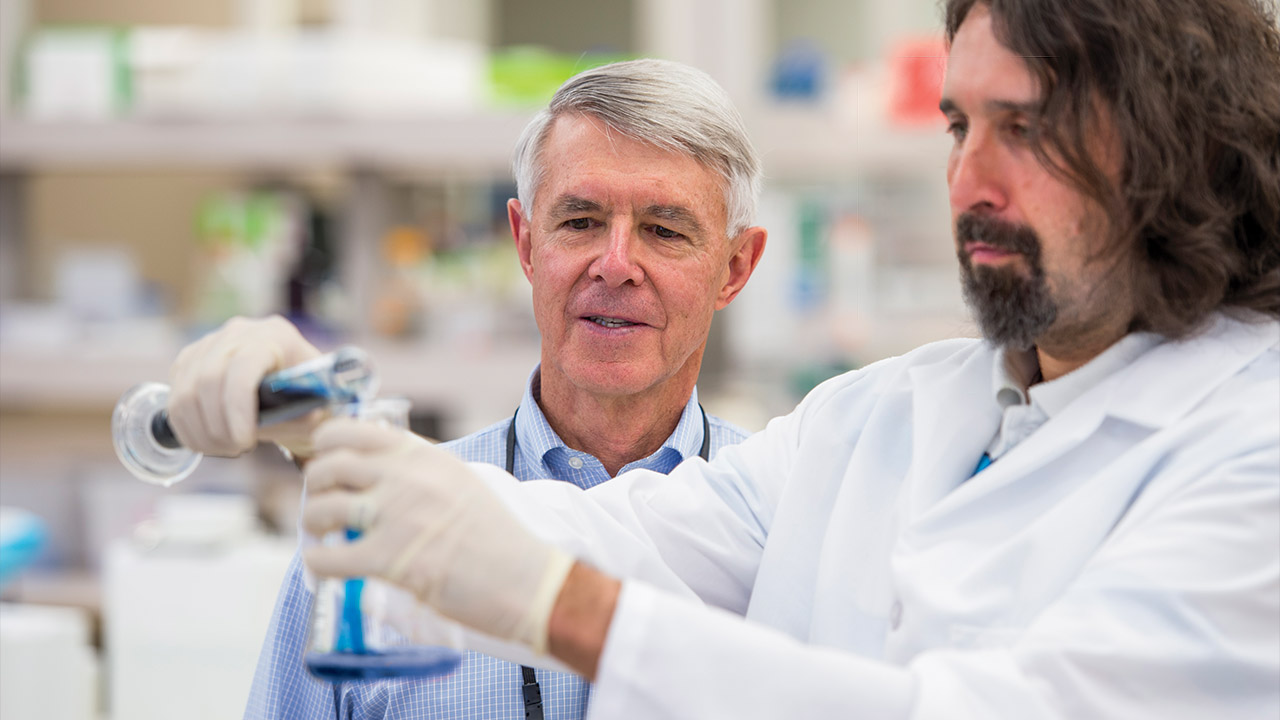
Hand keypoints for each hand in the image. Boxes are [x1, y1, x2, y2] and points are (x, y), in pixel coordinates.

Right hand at [166, 315, 322, 458]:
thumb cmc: (308, 396)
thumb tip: (288, 423)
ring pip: (185, 393)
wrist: (293, 384)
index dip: (239, 407)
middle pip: (208, 379)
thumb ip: (300, 417)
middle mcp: (238, 332)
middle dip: (218, 426)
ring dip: (201, 432)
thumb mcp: (317, 406)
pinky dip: (187, 429)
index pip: (244, 365)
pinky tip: (208, 443)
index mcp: (275, 335)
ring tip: (226, 449)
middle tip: (237, 449)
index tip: (245, 441)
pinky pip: (175, 399)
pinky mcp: (188, 361)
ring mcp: (208, 344)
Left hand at [301, 418, 574, 654]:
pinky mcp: (389, 559)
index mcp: (422, 454)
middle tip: (322, 505)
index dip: (326, 446)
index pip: (350, 430)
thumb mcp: (458, 480)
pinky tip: (325, 568)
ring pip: (322, 508)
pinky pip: (328, 556)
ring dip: (313, 524)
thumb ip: (418, 468)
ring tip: (322, 537)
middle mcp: (405, 477)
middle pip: (328, 467)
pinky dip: (317, 563)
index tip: (325, 462)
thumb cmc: (495, 536)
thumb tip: (375, 468)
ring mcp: (396, 516)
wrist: (524, 578)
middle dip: (315, 487)